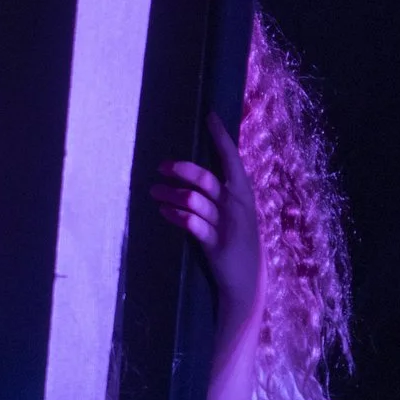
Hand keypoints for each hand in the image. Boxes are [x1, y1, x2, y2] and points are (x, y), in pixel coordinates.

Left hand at [152, 112, 262, 320]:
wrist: (247, 283)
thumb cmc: (238, 243)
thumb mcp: (236, 215)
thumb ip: (222, 194)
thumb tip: (200, 173)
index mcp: (244, 194)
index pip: (232, 159)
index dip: (221, 137)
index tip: (209, 117)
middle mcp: (237, 206)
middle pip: (206, 179)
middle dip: (182, 170)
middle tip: (161, 166)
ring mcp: (227, 226)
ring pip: (193, 201)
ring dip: (169, 193)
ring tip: (153, 191)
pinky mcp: (215, 245)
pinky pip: (191, 224)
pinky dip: (175, 215)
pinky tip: (163, 211)